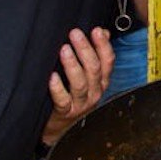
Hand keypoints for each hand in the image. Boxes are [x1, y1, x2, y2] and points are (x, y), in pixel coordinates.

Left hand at [42, 27, 113, 144]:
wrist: (61, 128)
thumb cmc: (73, 98)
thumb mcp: (89, 77)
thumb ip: (97, 54)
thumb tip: (103, 32)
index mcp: (101, 81)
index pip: (108, 61)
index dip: (103, 45)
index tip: (95, 31)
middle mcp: (95, 92)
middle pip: (94, 69)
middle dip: (85, 49)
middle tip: (75, 34)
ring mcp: (81, 103)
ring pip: (80, 83)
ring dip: (72, 65)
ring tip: (64, 49)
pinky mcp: (66, 112)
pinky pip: (63, 99)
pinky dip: (57, 87)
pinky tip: (52, 76)